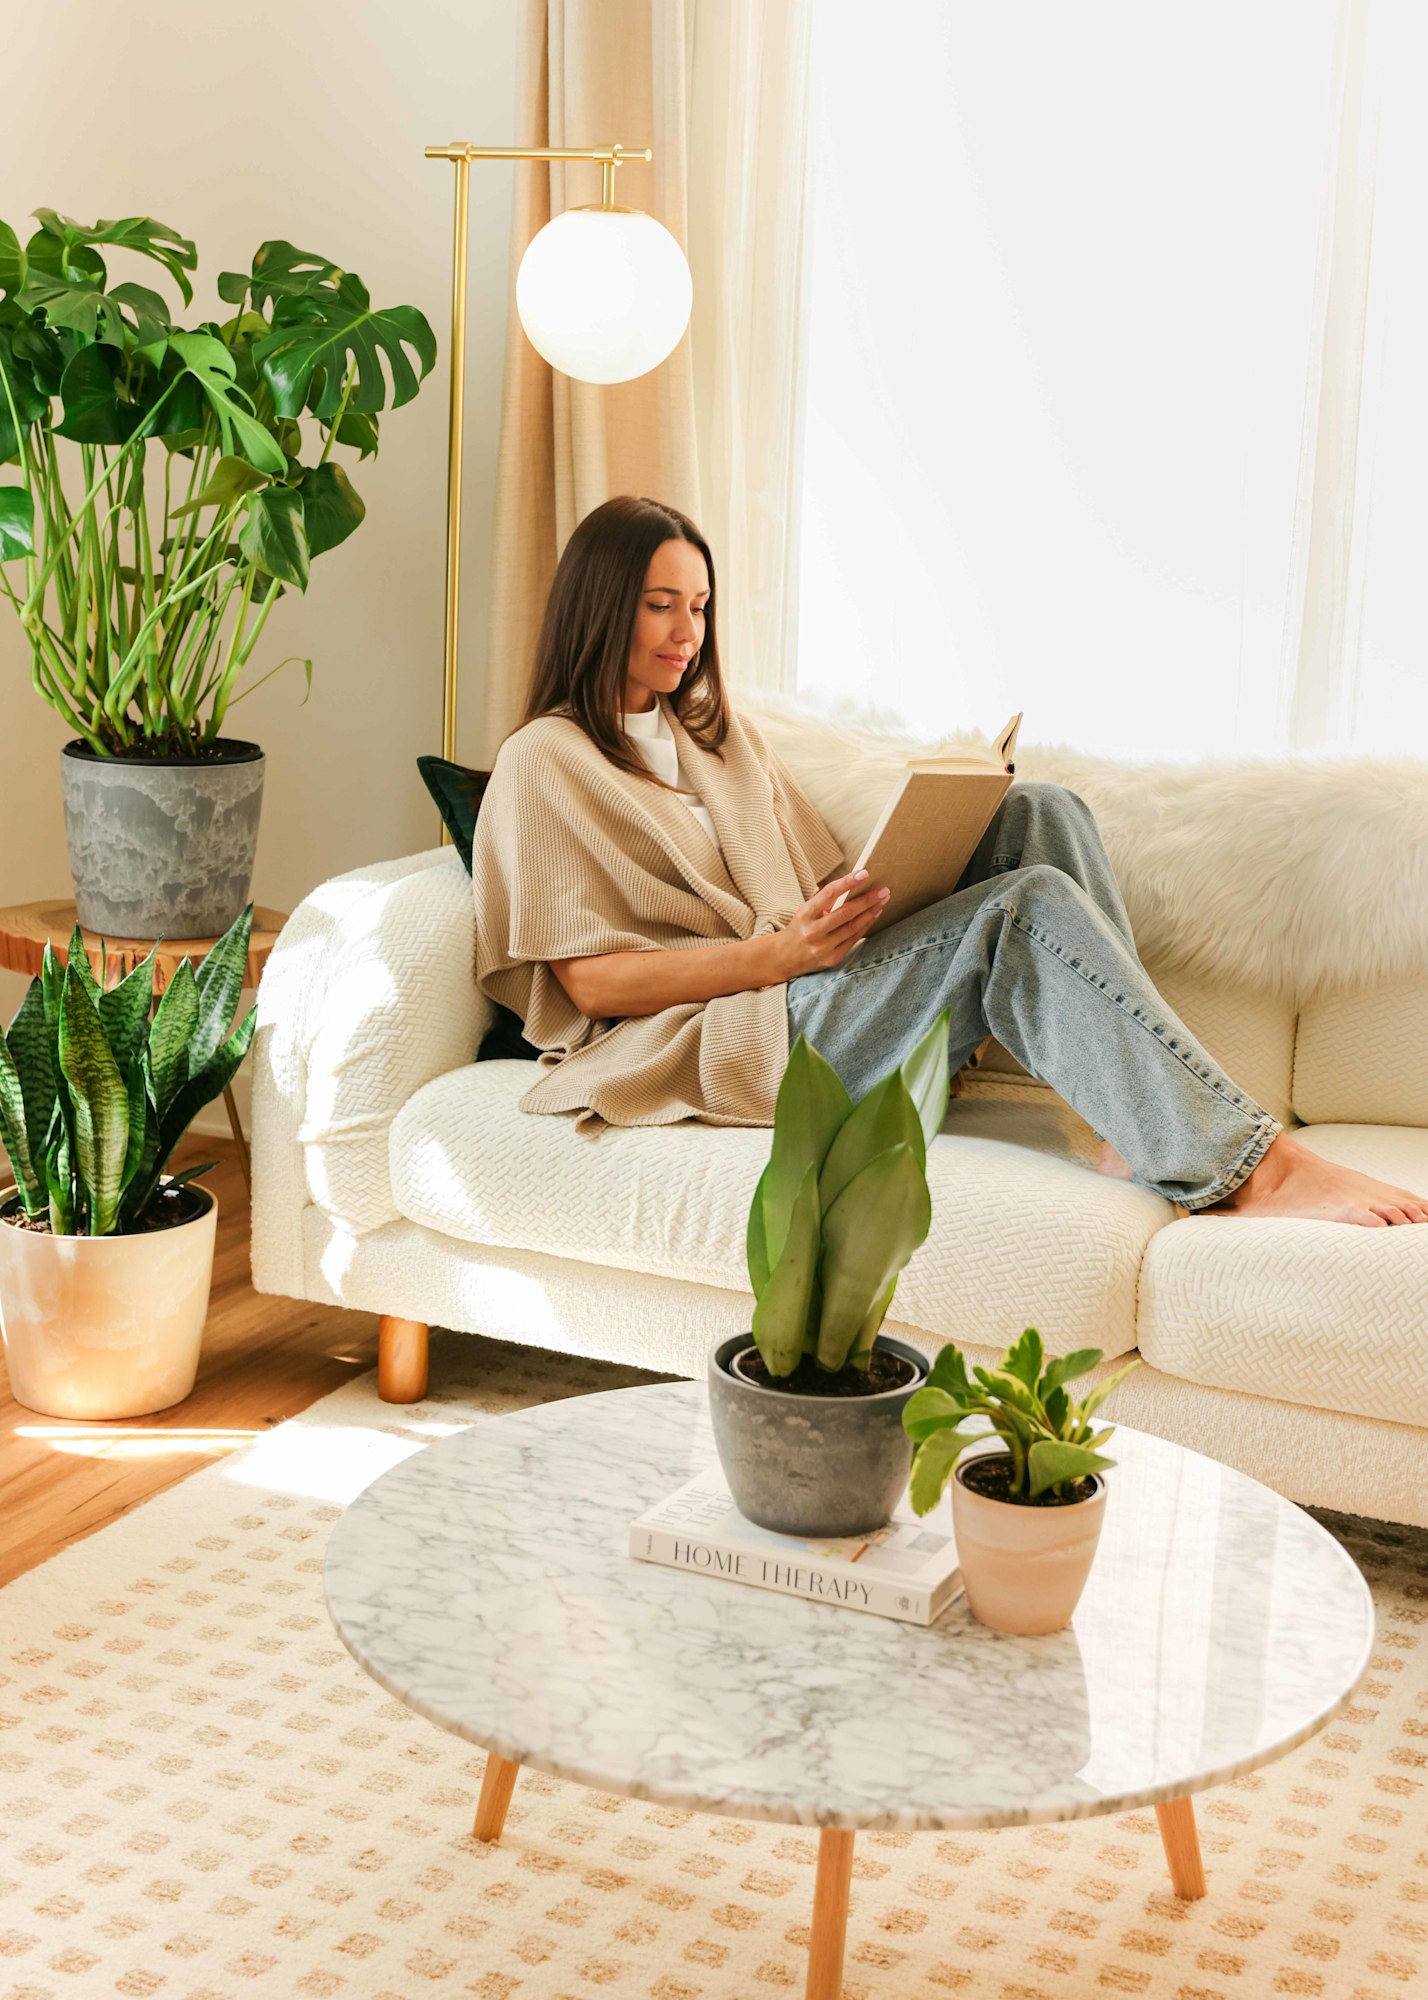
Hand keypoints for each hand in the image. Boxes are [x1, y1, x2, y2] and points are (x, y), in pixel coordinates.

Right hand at [767, 870, 889, 977]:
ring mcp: (823, 947)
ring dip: (871, 912)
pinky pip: (853, 939)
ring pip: (853, 927)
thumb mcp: (806, 911)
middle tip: (883, 890)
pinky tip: (874, 915)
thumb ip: (826, 901)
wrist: (783, 958)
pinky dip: (865, 926)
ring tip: (882, 901)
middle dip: (867, 900)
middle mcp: (813, 932)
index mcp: (805, 915)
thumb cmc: (799, 928)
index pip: (829, 894)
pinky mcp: (832, 959)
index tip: (864, 873)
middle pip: (846, 912)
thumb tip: (853, 885)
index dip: (847, 882)